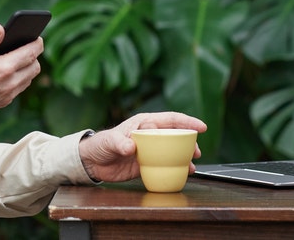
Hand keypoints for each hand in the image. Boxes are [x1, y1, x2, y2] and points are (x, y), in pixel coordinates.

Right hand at [0, 22, 41, 120]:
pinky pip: (20, 88)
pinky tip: (8, 71)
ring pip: (29, 78)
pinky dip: (20, 78)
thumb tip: (1, 27)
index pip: (30, 53)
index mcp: (3, 68)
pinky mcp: (4, 102)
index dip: (37, 43)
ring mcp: (8, 95)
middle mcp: (9, 83)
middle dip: (33, 54)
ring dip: (27, 67)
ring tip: (18, 57)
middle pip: (35, 66)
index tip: (37, 36)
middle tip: (26, 45)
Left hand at [78, 112, 207, 183]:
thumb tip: (131, 146)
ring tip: (192, 163)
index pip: (170, 119)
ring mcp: (150, 150)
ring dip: (184, 156)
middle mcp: (150, 135)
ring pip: (173, 150)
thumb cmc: (100, 145)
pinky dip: (176, 168)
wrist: (92, 162)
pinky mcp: (147, 164)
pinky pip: (166, 165)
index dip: (187, 122)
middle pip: (175, 135)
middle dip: (189, 141)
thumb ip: (119, 142)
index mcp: (143, 123)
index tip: (201, 127)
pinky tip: (183, 173)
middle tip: (196, 151)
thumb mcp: (109, 141)